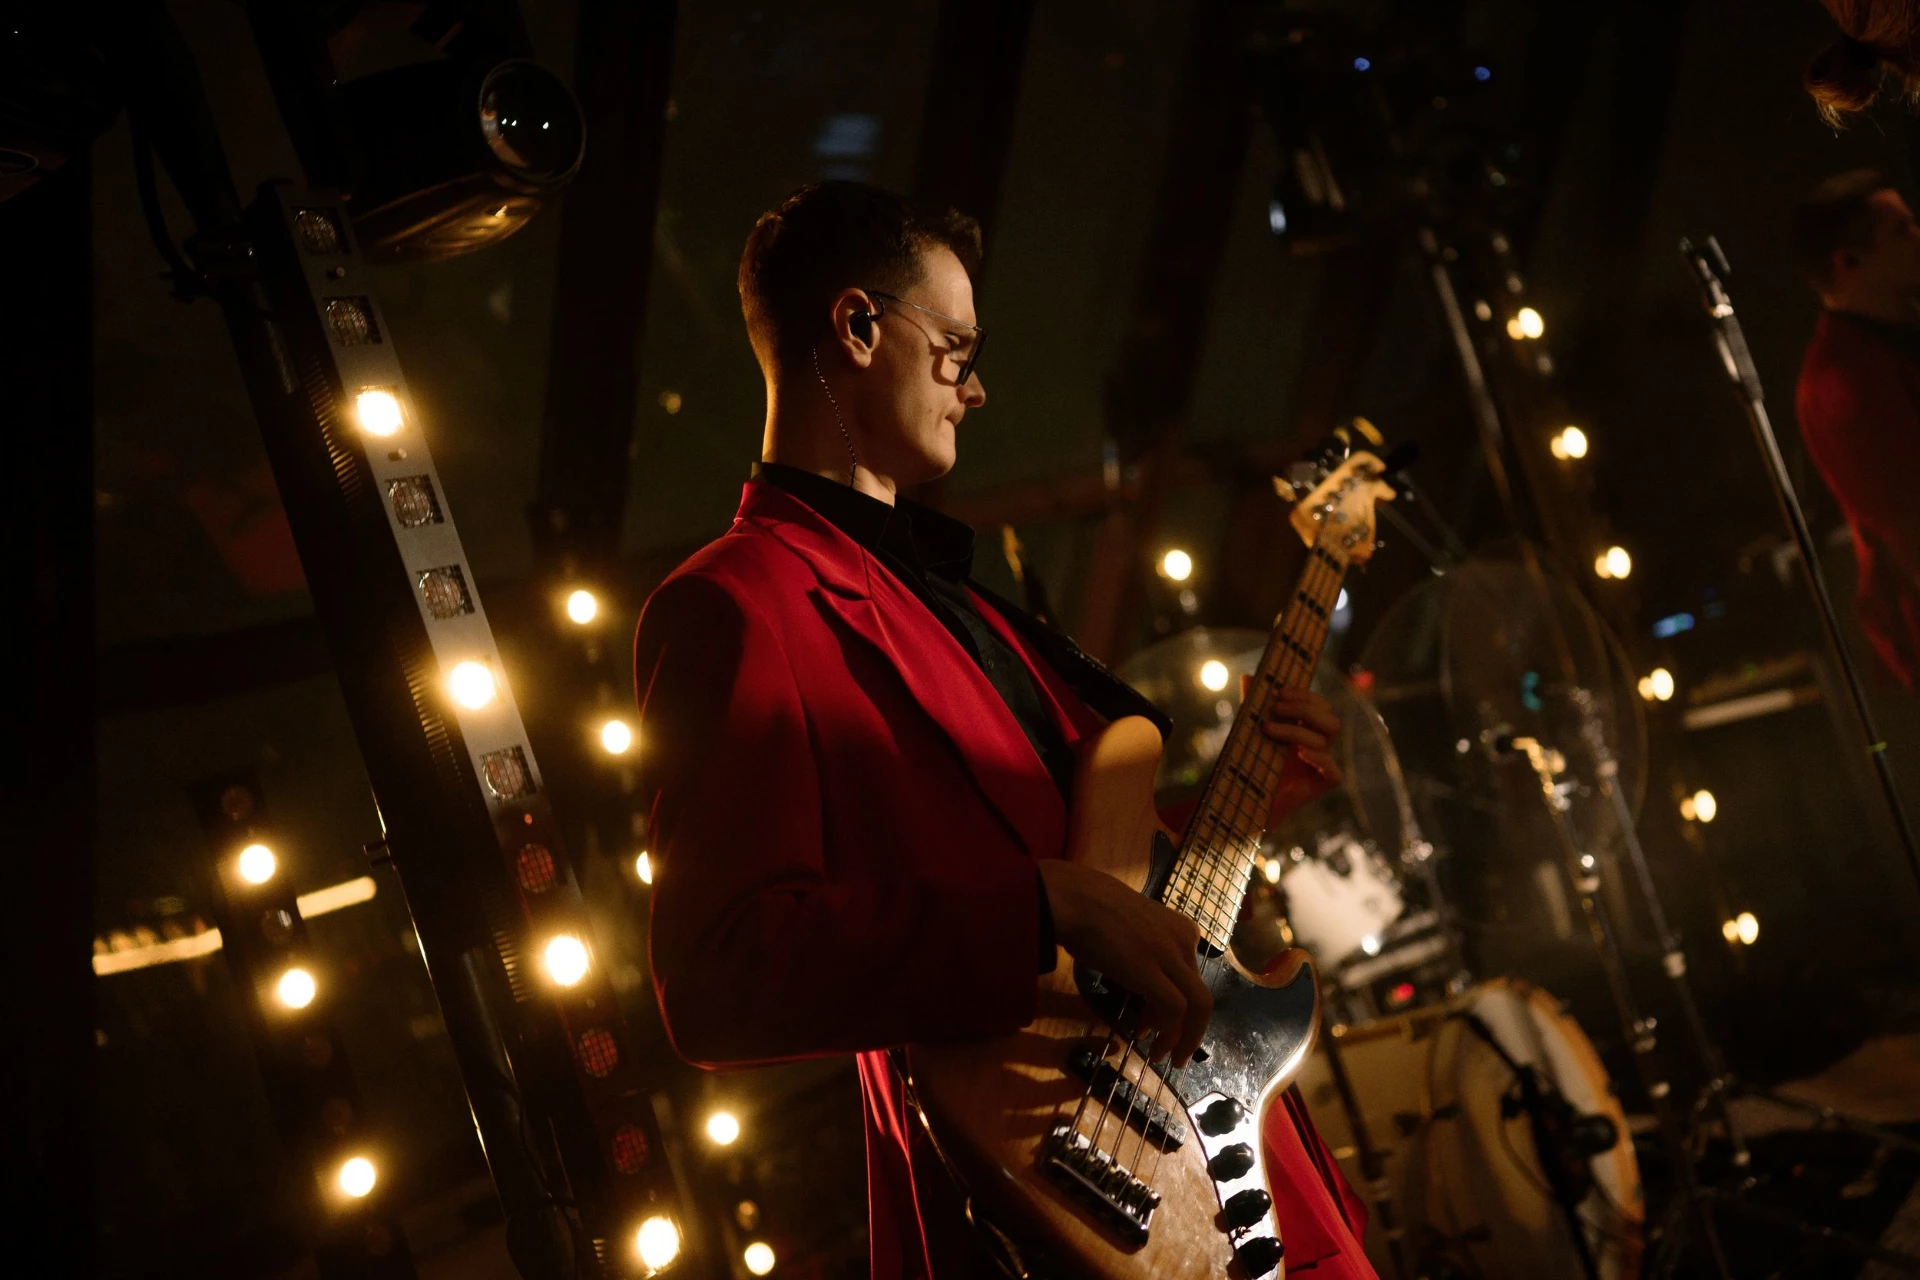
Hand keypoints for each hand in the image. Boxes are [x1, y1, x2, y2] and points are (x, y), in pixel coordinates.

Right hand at [1038, 859, 1213, 1066]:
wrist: (1076, 898)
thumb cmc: (1092, 909)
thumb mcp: (1133, 930)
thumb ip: (1145, 951)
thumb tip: (1139, 978)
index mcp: (1182, 930)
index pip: (1191, 980)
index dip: (1177, 1009)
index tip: (1152, 1023)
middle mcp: (1185, 942)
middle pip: (1200, 996)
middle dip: (1190, 1031)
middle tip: (1176, 1054)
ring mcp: (1171, 955)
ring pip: (1198, 1006)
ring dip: (1182, 1038)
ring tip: (1160, 1055)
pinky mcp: (1154, 969)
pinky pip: (1174, 1008)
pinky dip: (1166, 1028)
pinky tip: (1146, 1034)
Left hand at [1256, 683, 1343, 825]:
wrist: (1248, 797)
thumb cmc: (1254, 762)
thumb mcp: (1251, 729)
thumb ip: (1253, 704)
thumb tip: (1247, 676)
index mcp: (1308, 728)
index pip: (1320, 705)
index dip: (1304, 695)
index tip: (1280, 692)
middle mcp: (1319, 744)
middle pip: (1330, 719)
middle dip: (1303, 709)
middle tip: (1275, 708)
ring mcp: (1324, 764)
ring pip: (1326, 739)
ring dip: (1298, 729)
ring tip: (1269, 728)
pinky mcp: (1324, 784)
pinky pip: (1334, 771)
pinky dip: (1319, 759)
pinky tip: (1299, 753)